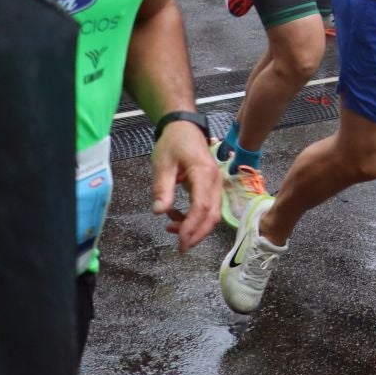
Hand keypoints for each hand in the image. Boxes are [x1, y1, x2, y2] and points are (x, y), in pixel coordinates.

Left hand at [152, 119, 219, 252]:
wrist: (184, 127)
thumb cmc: (173, 143)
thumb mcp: (162, 164)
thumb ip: (162, 188)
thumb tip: (160, 212)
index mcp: (204, 174)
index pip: (202, 206)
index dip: (192, 226)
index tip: (180, 241)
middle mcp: (215, 181)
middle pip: (213, 214)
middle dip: (197, 234)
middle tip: (181, 247)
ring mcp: (215, 184)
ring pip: (212, 213)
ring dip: (195, 227)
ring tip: (171, 228)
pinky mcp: (211, 186)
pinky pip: (208, 207)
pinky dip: (193, 217)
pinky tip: (174, 216)